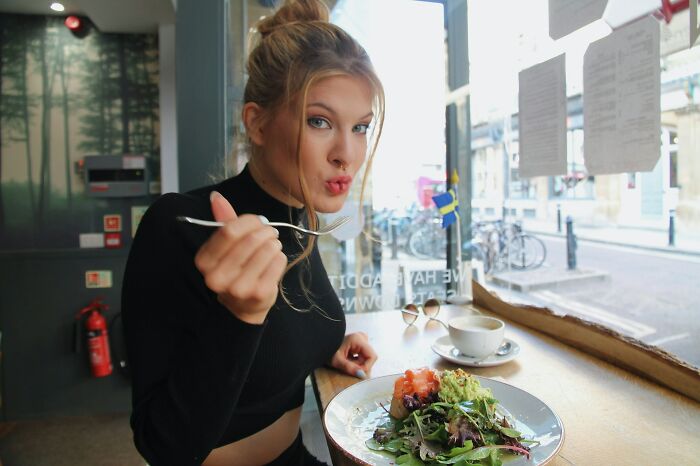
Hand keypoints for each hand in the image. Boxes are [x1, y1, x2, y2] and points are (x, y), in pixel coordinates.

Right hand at [194, 191, 286, 324]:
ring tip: (272, 246)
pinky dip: (280, 256)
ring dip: (274, 243)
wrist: (243, 305)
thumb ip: (223, 220)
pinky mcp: (259, 294)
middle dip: (265, 231)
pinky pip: (278, 262)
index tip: (258, 221)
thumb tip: (216, 196)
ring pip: (267, 249)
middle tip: (270, 232)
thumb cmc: (235, 269)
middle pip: (250, 240)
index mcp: (204, 261)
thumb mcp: (225, 245)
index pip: (229, 231)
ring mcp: (238, 288)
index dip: (249, 221)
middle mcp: (217, 277)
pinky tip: (274, 260)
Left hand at [329, 332, 377, 378]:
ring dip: (358, 364)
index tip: (357, 373)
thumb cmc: (327, 350)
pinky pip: (363, 355)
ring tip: (346, 362)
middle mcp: (362, 337)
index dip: (367, 367)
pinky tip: (348, 360)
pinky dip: (356, 361)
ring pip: (366, 357)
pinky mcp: (359, 343)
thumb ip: (350, 368)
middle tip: (347, 366)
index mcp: (358, 339)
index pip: (372, 356)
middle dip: (360, 365)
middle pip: (369, 357)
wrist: (321, 343)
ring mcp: (361, 339)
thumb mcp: (337, 361)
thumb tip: (362, 375)